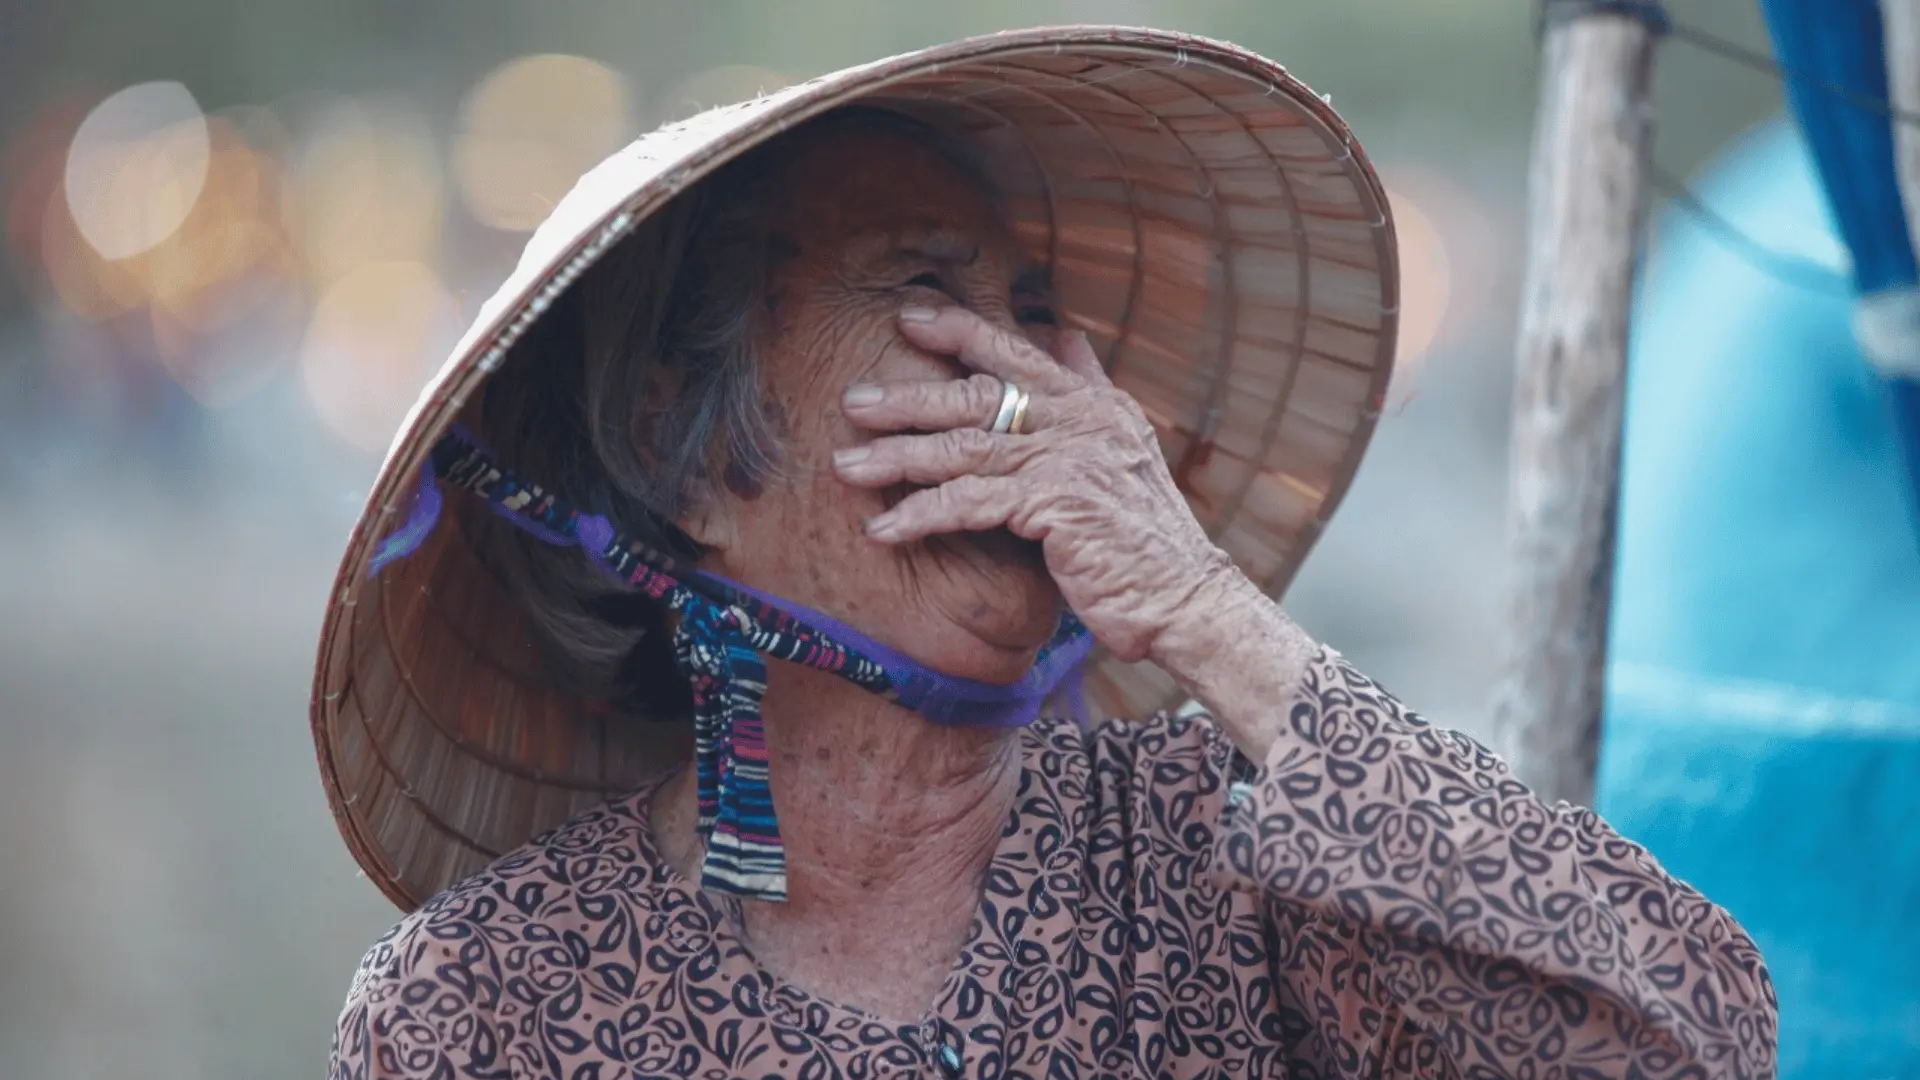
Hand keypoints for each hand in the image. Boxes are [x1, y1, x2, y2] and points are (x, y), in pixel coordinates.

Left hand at [833, 305, 1234, 662]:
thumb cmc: (1145, 538)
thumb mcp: (1124, 449)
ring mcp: (1068, 460)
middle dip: (908, 399)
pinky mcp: (1055, 506)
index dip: (960, 331)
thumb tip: (1068, 335)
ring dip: (898, 458)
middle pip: (977, 396)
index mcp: (1094, 404)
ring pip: (964, 447)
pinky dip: (922, 515)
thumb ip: (1092, 390)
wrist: (1186, 599)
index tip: (910, 318)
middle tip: (853, 402)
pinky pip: (970, 503)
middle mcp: (1081, 421)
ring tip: (846, 467)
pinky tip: (883, 529)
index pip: (1017, 352)